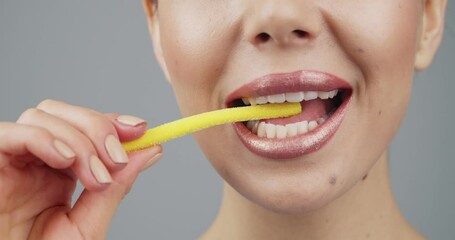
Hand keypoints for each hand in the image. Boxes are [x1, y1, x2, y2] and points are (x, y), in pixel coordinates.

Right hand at [0, 99, 161, 239]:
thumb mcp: (89, 224)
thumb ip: (117, 186)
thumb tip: (150, 150)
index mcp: (62, 172)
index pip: (86, 128)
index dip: (113, 122)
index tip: (140, 130)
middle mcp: (38, 161)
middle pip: (65, 114)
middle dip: (97, 128)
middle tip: (116, 160)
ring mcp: (14, 162)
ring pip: (42, 117)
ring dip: (77, 139)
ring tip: (93, 176)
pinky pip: (9, 134)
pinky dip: (43, 138)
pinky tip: (65, 161)